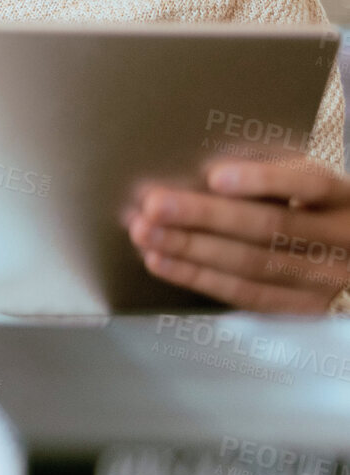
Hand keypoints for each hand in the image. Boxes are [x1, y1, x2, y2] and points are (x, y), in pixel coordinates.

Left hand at [125, 157, 349, 312]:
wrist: (347, 254)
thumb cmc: (308, 204)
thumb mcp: (299, 178)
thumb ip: (263, 169)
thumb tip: (197, 167)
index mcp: (341, 196)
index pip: (308, 184)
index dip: (262, 180)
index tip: (214, 176)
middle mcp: (341, 239)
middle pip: (270, 227)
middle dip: (205, 216)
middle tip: (154, 205)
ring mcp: (327, 279)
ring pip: (253, 265)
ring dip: (191, 249)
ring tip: (146, 232)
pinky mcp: (304, 308)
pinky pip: (247, 296)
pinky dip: (198, 278)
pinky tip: (160, 261)